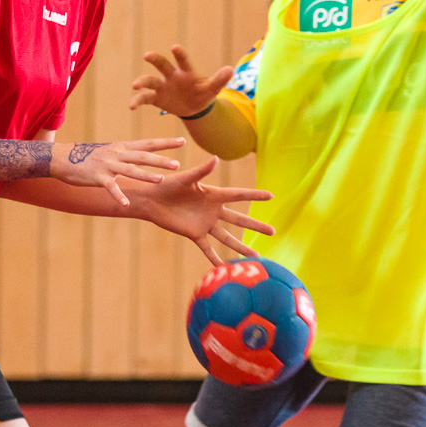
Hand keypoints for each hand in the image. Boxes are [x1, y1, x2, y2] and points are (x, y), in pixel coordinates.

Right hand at [50, 138, 184, 205]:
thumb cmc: (88, 156)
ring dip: (146, 175)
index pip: (148, 143)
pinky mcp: (97, 177)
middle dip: (161, 160)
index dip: (165, 142)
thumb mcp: (110, 151)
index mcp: (122, 147)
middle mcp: (117, 154)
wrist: (63, 158)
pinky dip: (118, 195)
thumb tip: (140, 154)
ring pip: (130, 170)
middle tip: (178, 164)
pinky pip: (111, 187)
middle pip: (143, 156)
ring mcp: (108, 165)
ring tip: (161, 180)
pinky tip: (126, 203)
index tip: (182, 141)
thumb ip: (125, 154)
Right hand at [129, 45, 233, 117]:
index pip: (183, 60)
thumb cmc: (203, 94)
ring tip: (135, 86)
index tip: (175, 47)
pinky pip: (145, 98)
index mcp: (186, 72)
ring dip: (142, 82)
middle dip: (155, 59)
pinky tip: (131, 106)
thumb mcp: (212, 89)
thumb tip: (230, 69)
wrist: (194, 108)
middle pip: (162, 65)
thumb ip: (219, 79)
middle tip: (147, 55)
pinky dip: (137, 101)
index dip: (179, 54)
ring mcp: (162, 86)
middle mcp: (172, 75)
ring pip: (150, 81)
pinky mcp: (156, 98)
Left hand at [137, 156, 274, 264]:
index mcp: (213, 194)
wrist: (152, 199)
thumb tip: (216, 158)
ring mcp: (205, 223)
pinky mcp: (194, 234)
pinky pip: (208, 248)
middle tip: (273, 231)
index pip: (239, 195)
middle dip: (255, 225)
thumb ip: (202, 171)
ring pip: (227, 237)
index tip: (271, 196)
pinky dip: (216, 259)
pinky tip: (226, 268)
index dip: (254, 195)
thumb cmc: (168, 184)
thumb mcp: (186, 178)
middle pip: (239, 219)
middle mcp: (213, 210)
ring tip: (256, 256)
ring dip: (241, 247)